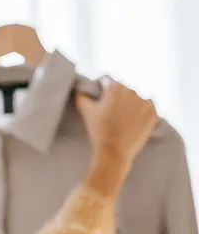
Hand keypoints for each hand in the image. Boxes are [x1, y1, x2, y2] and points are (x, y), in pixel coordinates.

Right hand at [75, 80, 157, 196]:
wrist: (114, 152)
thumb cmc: (98, 130)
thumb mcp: (85, 111)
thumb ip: (81, 95)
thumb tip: (79, 88)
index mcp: (115, 87)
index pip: (106, 81)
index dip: (101, 91)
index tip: (99, 101)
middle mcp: (132, 91)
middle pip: (123, 90)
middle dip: (117, 98)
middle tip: (110, 114)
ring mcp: (145, 102)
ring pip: (136, 99)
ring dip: (130, 106)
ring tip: (122, 120)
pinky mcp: (153, 114)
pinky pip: (148, 109)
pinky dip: (142, 114)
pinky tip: (134, 123)